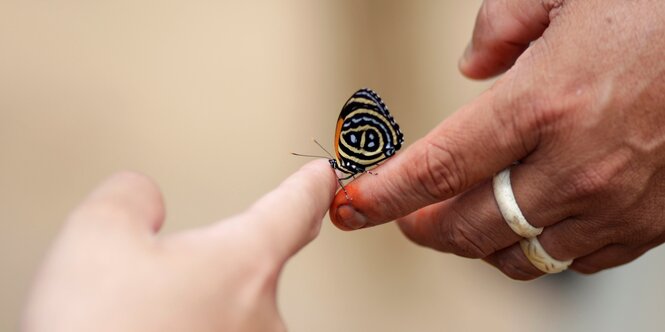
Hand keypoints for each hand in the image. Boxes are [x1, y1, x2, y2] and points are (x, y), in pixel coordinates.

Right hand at [22, 160, 335, 331]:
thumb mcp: (97, 236)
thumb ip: (130, 198)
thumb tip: (143, 199)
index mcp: (245, 265)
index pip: (294, 209)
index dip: (308, 186)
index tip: (320, 178)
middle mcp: (263, 317)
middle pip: (256, 268)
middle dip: (216, 263)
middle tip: (164, 280)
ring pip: (234, 313)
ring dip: (200, 308)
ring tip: (144, 320)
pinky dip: (196, 329)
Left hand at [330, 0, 664, 279]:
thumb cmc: (655, 12)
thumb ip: (499, 25)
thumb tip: (471, 68)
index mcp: (544, 102)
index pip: (438, 168)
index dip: (385, 194)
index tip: (352, 206)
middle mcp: (577, 164)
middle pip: (469, 225)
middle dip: (422, 226)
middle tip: (403, 216)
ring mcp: (614, 202)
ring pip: (518, 254)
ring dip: (475, 243)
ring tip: (458, 222)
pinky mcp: (647, 224)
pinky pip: (571, 259)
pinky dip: (534, 248)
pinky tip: (523, 224)